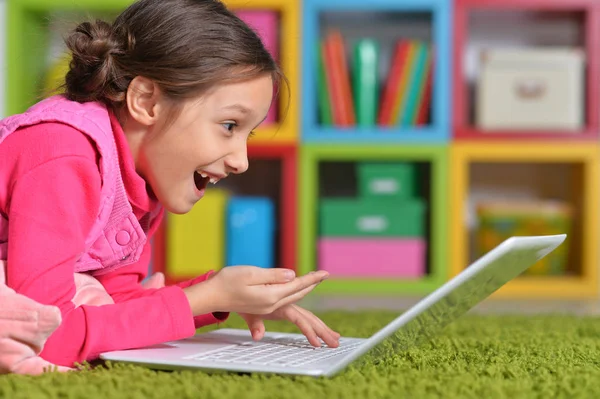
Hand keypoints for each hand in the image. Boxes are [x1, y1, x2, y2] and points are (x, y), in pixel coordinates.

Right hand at [183, 267, 328, 315]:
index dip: (312, 278)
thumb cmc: (228, 281)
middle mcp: (272, 304)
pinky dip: (295, 293)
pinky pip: (286, 300)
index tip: (325, 273)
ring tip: (316, 281)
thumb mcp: (251, 273)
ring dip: (306, 290)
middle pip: (299, 294)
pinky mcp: (263, 306)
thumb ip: (273, 275)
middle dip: (313, 285)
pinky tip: (297, 289)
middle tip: (325, 275)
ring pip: (293, 299)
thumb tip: (292, 276)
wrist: (212, 295)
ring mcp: (268, 307)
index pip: (297, 285)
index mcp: (271, 296)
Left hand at [240, 304, 340, 347]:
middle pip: (309, 317)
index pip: (300, 318)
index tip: (317, 343)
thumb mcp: (245, 311)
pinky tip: (317, 330)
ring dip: (320, 326)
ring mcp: (284, 306)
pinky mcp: (281, 308)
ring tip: (335, 337)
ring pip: (307, 316)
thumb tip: (259, 337)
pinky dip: (310, 323)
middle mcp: (285, 304)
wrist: (230, 287)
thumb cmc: (238, 296)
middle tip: (337, 342)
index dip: (309, 330)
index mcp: (280, 303)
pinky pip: (300, 317)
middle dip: (323, 330)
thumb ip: (254, 323)